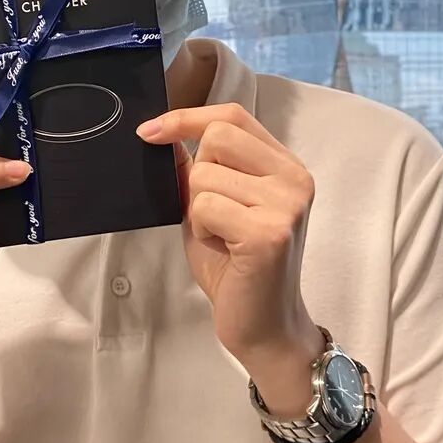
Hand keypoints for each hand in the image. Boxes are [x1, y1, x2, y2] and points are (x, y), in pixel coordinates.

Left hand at [137, 104, 323, 376]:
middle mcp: (294, 178)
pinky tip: (224, 250)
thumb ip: (197, 170)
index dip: (187, 118)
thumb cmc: (236, 268)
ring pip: (205, 175)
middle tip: (210, 214)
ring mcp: (285, 204)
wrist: (264, 326)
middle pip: (218, 136)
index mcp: (286, 166)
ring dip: (198, 209)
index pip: (233, 116)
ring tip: (221, 237)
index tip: (149, 132)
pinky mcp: (269, 232)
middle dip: (196, 174)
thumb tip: (161, 133)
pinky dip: (202, 229)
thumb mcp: (214, 207)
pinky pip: (206, 207)